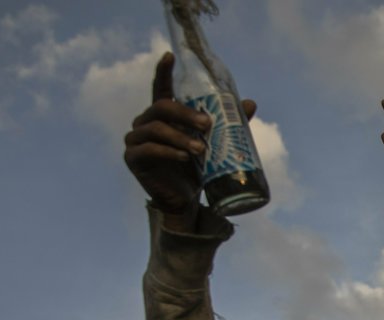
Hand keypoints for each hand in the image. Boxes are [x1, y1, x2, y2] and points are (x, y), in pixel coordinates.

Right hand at [124, 52, 255, 226]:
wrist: (185, 200)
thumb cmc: (197, 169)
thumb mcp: (213, 144)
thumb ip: (228, 124)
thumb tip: (251, 103)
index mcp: (163, 115)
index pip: (161, 88)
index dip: (163, 71)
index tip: (170, 55)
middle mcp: (145, 122)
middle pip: (162, 107)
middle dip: (185, 113)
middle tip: (207, 123)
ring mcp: (135, 139)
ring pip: (156, 129)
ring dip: (180, 137)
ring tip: (200, 149)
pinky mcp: (133, 158)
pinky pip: (149, 149)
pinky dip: (168, 152)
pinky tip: (184, 157)